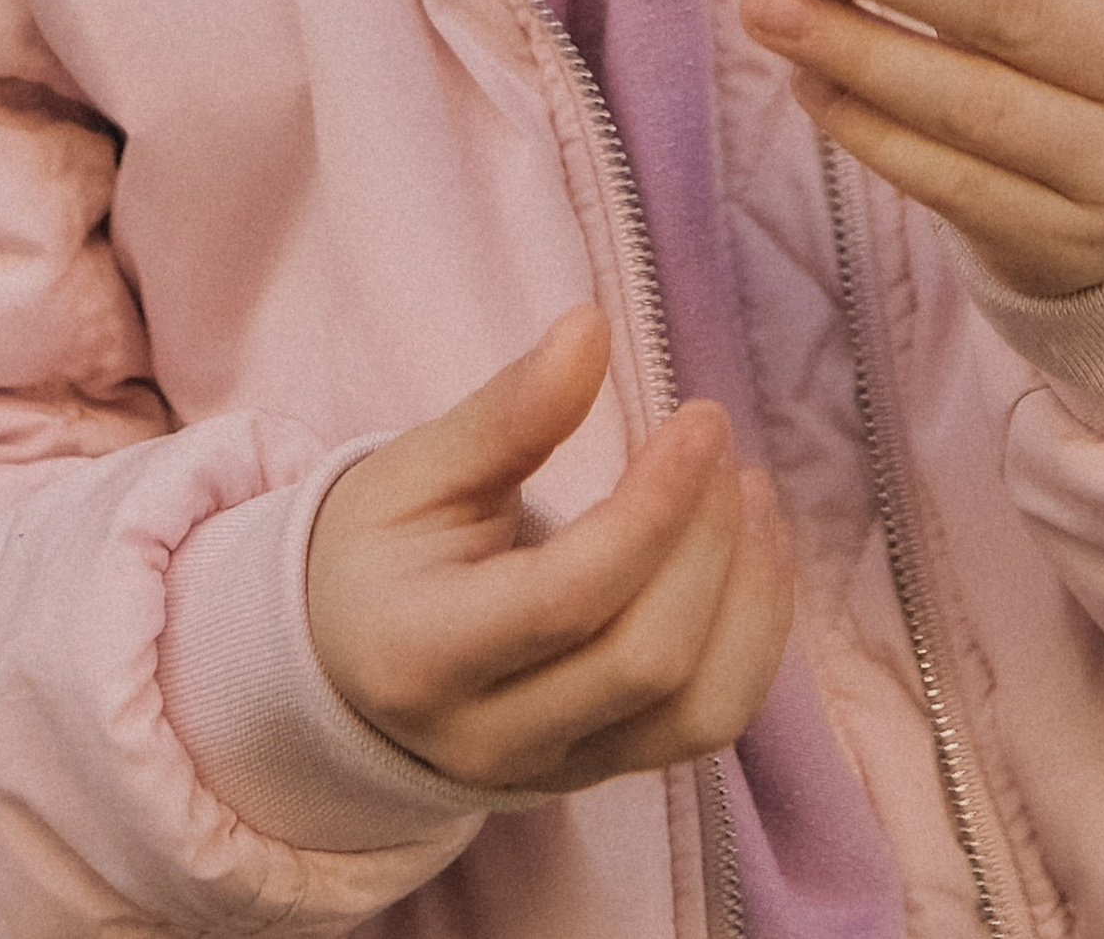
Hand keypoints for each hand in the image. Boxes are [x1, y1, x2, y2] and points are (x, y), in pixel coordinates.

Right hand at [306, 306, 790, 795]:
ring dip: (749, 595)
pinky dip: (754, 637)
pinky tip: (752, 551)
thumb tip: (590, 328)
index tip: (698, 419)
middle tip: (715, 440)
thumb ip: (507, 412)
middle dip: (707, 541)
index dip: (653, 507)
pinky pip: (708, 725)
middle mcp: (490, 738)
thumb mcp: (415, 469)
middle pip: (646, 660)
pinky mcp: (604, 774)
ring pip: (697, 713)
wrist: (349, 659)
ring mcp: (554, 773)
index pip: (568, 598)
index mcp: (423, 654)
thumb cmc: (381, 548)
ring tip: (748, 491)